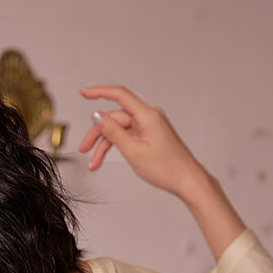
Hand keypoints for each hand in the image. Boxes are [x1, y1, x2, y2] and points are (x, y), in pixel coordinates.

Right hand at [78, 84, 207, 198]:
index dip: (100, 92)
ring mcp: (150, 125)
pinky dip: (116, 145)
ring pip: (119, 129)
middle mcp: (149, 117)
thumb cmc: (168, 169)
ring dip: (105, 144)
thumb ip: (113, 132)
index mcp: (148, 116)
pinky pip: (127, 135)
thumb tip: (97, 116)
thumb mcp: (133, 152)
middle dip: (98, 133)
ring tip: (95, 161)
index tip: (85, 93)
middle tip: (85, 148)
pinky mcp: (150, 134)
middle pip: (115, 118)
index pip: (120, 95)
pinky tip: (106, 158)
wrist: (187, 180)